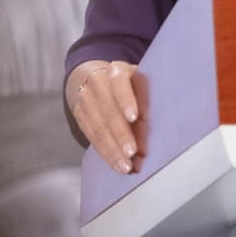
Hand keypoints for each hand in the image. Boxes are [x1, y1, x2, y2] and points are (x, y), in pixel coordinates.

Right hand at [67, 60, 147, 174]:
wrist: (95, 77)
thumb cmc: (128, 83)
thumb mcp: (138, 80)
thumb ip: (146, 97)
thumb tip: (155, 125)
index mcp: (116, 70)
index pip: (120, 84)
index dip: (126, 101)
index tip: (135, 118)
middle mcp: (97, 83)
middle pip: (108, 111)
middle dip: (121, 135)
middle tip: (133, 153)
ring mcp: (85, 100)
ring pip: (98, 128)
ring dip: (113, 150)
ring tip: (126, 166)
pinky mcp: (80, 116)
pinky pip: (92, 138)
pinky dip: (106, 153)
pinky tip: (116, 164)